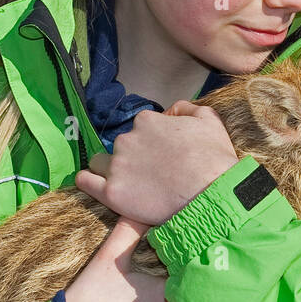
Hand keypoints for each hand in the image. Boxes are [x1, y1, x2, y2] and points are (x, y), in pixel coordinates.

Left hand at [74, 101, 238, 225]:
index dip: (153, 142)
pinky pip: (86, 181)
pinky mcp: (112, 193)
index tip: (163, 156)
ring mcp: (118, 166)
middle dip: (134, 156)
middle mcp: (127, 139)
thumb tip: (170, 111)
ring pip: (101, 162)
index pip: (141, 128)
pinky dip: (88, 181)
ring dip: (111, 168)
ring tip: (129, 183)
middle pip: (122, 145)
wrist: (212, 194)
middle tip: (153, 173)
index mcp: (147, 121)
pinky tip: (97, 185)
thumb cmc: (214, 159)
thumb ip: (186, 107)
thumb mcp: (209, 119)